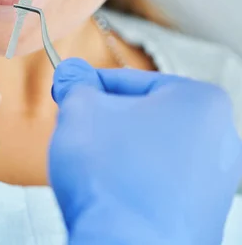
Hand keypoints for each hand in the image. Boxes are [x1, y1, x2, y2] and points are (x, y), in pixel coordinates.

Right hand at [49, 58, 241, 244]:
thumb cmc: (111, 176)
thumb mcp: (79, 110)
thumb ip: (75, 84)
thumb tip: (70, 73)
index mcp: (201, 101)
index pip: (130, 80)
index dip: (89, 87)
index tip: (66, 93)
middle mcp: (221, 139)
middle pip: (144, 116)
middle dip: (104, 122)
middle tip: (75, 130)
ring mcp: (217, 182)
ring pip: (149, 151)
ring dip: (115, 152)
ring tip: (90, 168)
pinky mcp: (201, 216)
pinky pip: (156, 185)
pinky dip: (130, 183)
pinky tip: (108, 195)